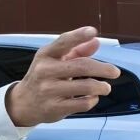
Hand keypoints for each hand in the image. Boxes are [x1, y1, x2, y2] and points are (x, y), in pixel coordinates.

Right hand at [5, 27, 120, 127]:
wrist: (24, 103)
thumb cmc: (45, 77)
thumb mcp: (55, 61)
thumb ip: (76, 51)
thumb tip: (96, 41)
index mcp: (46, 55)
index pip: (63, 42)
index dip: (78, 36)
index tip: (93, 31)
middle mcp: (45, 71)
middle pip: (82, 67)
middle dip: (103, 69)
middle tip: (115, 72)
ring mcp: (49, 90)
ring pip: (86, 87)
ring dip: (101, 87)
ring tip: (106, 87)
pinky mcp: (55, 108)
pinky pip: (83, 104)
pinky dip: (93, 100)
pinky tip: (92, 97)